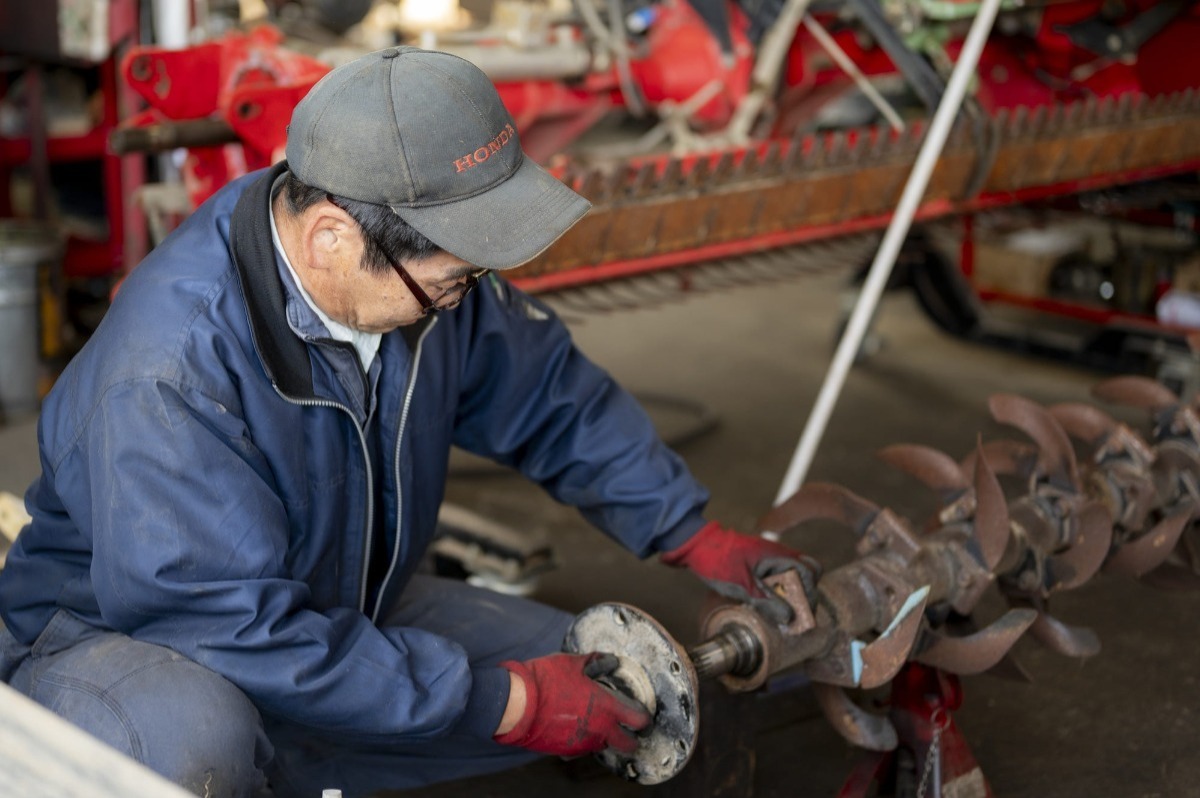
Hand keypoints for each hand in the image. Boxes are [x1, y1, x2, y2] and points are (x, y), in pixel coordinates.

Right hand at [494, 652, 651, 756]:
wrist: (517, 704)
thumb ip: (595, 661)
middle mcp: (598, 729)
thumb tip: (610, 660)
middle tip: (627, 729)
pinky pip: (582, 748)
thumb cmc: (545, 681)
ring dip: (604, 737)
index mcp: (605, 707)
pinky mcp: (566, 751)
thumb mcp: (572, 663)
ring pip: (603, 746)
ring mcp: (582, 743)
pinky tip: (574, 726)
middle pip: (628, 745)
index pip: (639, 720)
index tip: (641, 714)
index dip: (644, 718)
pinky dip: (583, 740)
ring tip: (595, 722)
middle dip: (632, 739)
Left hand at [660, 521, 820, 623]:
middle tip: (795, 616)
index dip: (810, 593)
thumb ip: (767, 601)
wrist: (697, 545)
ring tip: (784, 616)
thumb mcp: (743, 585)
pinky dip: (779, 591)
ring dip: (791, 595)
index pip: (810, 571)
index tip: (804, 614)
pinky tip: (770, 605)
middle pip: (805, 573)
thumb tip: (790, 618)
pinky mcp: (760, 564)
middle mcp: (779, 554)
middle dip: (804, 595)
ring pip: (792, 576)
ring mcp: (770, 558)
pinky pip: (778, 577)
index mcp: (778, 555)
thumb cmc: (719, 561)